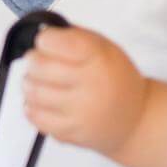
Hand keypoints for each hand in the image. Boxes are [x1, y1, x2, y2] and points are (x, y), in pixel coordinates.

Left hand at [21, 25, 152, 156]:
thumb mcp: (104, 47)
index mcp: (98, 58)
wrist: (135, 120)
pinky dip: (32, 106)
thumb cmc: (115, 78)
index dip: (45, 39)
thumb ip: (74, 37)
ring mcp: (79, 112)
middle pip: (38, 66)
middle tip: (38, 61)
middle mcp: (90, 85)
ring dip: (31, 83)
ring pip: (32, 92)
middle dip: (33, 60)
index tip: (47, 41)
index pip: (54, 42)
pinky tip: (43, 101)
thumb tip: (43, 34)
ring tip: (41, 81)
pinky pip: (35, 117)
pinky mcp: (70, 132)